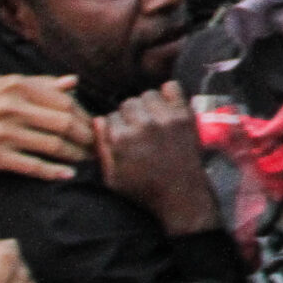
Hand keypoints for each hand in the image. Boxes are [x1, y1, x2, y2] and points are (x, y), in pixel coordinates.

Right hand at [0, 74, 91, 185]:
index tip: (95, 128)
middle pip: (63, 124)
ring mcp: (0, 132)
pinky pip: (31, 165)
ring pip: (51, 145)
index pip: (65, 102)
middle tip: (96, 148)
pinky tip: (67, 174)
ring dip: (75, 155)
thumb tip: (75, 82)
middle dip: (85, 138)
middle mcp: (8, 107)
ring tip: (86, 160)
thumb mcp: (4, 87)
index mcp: (16, 86)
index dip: (85, 117)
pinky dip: (52, 171)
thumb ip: (40, 84)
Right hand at [93, 82, 218, 236]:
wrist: (182, 194)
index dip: (116, 126)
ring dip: (148, 105)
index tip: (125, 135)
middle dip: (130, 115)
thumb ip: (102, 147)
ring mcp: (165, 118)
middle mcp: (142, 125)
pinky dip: (169, 94)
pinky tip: (167, 108)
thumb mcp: (112, 178)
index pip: (110, 116)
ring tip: (153, 119)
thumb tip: (98, 119)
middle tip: (139, 128)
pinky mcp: (184, 116)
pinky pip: (173, 87)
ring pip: (148, 94)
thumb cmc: (145, 190)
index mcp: (121, 139)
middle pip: (128, 103)